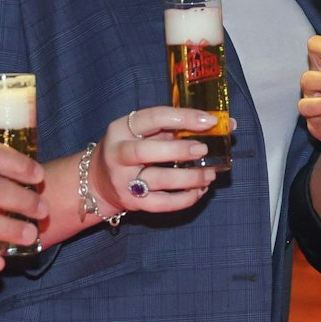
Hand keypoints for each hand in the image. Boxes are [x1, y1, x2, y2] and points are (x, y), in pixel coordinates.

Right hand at [86, 106, 229, 215]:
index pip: (153, 118)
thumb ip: (175, 127)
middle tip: (204, 150)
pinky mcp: (133, 203)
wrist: (98, 181)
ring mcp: (124, 181)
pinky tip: (199, 191)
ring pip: (157, 180)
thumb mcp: (142, 132)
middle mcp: (118, 154)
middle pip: (146, 152)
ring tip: (210, 174)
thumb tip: (222, 124)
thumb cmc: (130, 148)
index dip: (183, 117)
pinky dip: (184, 199)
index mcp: (121, 128)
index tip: (210, 120)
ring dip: (189, 178)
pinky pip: (162, 204)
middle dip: (179, 150)